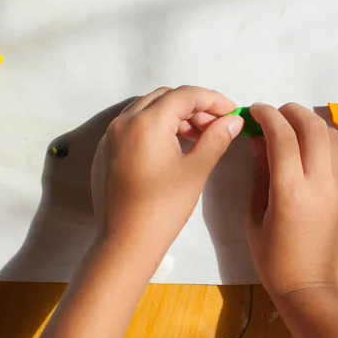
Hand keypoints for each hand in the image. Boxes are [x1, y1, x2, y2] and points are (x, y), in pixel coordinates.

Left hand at [91, 86, 243, 252]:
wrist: (125, 242)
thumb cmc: (164, 208)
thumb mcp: (196, 170)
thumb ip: (216, 138)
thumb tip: (233, 120)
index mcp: (146, 122)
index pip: (185, 95)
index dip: (212, 99)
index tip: (232, 111)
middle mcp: (123, 122)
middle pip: (164, 97)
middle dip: (193, 106)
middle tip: (215, 125)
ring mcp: (110, 136)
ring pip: (147, 109)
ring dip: (174, 115)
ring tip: (196, 136)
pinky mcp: (105, 152)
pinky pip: (132, 126)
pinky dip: (155, 127)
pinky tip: (171, 148)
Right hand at [245, 102, 337, 297]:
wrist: (315, 288)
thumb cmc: (275, 259)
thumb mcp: (255, 217)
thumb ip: (259, 173)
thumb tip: (260, 139)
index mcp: (290, 191)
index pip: (281, 134)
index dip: (267, 115)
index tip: (256, 111)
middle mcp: (321, 182)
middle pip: (312, 126)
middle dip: (291, 111)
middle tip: (277, 114)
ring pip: (332, 136)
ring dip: (312, 125)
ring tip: (296, 131)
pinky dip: (332, 143)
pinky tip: (318, 152)